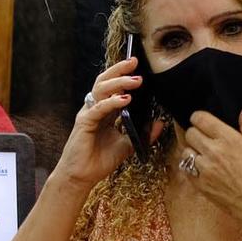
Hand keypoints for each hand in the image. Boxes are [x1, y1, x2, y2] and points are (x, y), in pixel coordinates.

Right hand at [53, 58, 154, 189]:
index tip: (138, 65)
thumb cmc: (99, 161)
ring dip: (119, 82)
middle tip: (135, 62)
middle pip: (105, 81)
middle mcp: (95, 109)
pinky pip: (98, 108)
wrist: (81, 177)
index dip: (123, 74)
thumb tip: (160, 123)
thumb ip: (142, 134)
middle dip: (120, 70)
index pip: (113, 86)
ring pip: (101, 89)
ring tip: (135, 80)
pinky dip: (111, 102)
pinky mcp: (84, 123)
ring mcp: (88, 114)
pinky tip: (125, 99)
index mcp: (105, 111)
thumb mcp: (127, 146)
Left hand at [181, 105, 241, 236]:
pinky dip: (191, 167)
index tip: (201, 122)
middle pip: (190, 133)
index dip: (198, 118)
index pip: (199, 118)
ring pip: (185, 151)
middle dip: (196, 134)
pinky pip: (186, 169)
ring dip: (192, 151)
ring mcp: (205, 168)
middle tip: (205, 140)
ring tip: (205, 157)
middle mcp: (214, 151)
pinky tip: (203, 170)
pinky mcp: (199, 184)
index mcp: (229, 138)